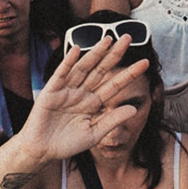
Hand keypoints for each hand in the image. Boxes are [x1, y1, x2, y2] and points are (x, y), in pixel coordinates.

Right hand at [16, 36, 149, 164]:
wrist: (42, 151)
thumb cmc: (66, 144)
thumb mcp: (94, 134)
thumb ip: (112, 120)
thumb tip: (133, 109)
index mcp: (93, 102)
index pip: (114, 84)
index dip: (129, 73)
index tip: (145, 63)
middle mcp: (82, 92)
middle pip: (101, 70)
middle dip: (114, 54)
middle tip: (128, 37)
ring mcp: (67, 90)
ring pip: (84, 68)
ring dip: (95, 53)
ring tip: (108, 39)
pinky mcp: (51, 91)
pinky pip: (61, 74)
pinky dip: (68, 62)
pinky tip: (77, 50)